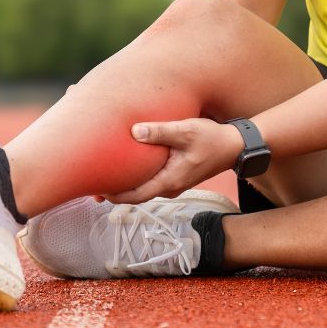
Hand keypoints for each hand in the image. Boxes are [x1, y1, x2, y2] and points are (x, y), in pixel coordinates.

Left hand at [101, 118, 244, 203]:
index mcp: (170, 181)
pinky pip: (149, 180)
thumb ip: (160, 131)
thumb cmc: (212, 138)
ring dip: (124, 183)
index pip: (135, 196)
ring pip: (142, 187)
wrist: (234, 146)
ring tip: (103, 174)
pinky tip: (124, 165)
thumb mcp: (186, 131)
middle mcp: (169, 187)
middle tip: (92, 183)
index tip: (97, 190)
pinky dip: (135, 176)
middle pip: (135, 194)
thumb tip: (134, 131)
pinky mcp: (173, 176)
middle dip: (114, 190)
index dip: (114, 195)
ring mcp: (172, 183)